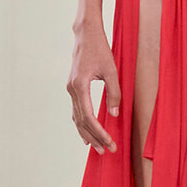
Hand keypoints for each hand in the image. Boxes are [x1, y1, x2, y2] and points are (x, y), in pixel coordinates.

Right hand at [67, 24, 121, 153]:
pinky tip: (88, 133)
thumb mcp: (111, 70)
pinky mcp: (74, 87)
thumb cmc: (100, 49)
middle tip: (105, 151)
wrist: (86, 34)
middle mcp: (72, 90)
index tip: (110, 143)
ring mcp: (71, 89)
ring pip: (77, 118)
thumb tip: (115, 114)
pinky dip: (82, 123)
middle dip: (94, 137)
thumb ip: (114, 93)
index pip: (89, 117)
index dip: (100, 132)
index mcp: (80, 86)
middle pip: (81, 121)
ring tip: (97, 148)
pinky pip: (77, 110)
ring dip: (87, 133)